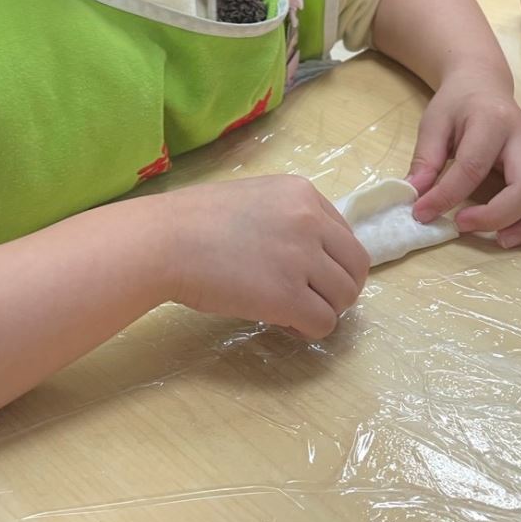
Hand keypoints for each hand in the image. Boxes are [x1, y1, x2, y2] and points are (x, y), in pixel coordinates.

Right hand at [162, 175, 370, 339]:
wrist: (164, 241)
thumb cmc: (195, 220)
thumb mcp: (254, 200)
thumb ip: (288, 218)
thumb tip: (312, 256)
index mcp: (303, 193)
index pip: (345, 235)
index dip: (331, 261)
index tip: (309, 274)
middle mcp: (311, 220)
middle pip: (356, 266)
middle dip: (337, 287)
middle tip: (309, 298)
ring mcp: (302, 258)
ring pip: (344, 297)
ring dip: (323, 308)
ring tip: (290, 310)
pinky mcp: (289, 296)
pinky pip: (323, 323)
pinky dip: (306, 329)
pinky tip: (281, 321)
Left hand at [407, 71, 520, 247]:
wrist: (484, 84)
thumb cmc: (458, 105)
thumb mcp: (433, 123)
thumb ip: (425, 159)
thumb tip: (414, 196)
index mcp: (493, 122)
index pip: (473, 167)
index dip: (447, 196)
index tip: (422, 213)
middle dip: (497, 217)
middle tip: (462, 226)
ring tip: (501, 239)